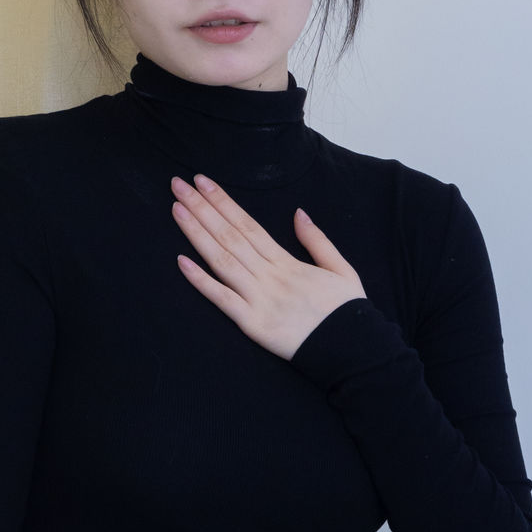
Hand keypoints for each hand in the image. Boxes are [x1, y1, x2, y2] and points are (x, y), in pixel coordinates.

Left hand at [171, 174, 365, 359]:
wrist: (354, 349)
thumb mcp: (341, 268)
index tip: (203, 182)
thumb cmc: (346, 311)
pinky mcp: (253, 325)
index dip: (224, 202)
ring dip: (197, 234)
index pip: (248, 225)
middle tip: (178, 185)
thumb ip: (317, 240)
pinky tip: (182, 262)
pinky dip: (201, 282)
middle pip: (230, 236)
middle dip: (202, 208)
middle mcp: (269, 276)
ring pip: (222, 261)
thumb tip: (298, 213)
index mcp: (288, 262)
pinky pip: (223, 300)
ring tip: (176, 209)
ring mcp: (259, 300)